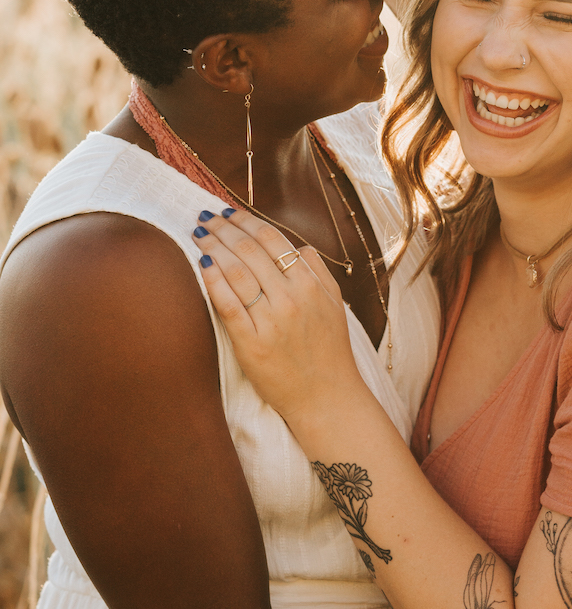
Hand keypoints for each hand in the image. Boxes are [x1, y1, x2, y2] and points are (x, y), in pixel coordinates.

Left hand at [191, 208, 366, 426]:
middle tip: (205, 217)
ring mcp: (271, 320)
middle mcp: (291, 297)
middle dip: (223, 228)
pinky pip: (228, 305)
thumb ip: (319, 272)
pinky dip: (213, 281)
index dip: (246, 221)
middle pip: (249, 250)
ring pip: (237, 272)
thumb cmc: (329, 351)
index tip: (228, 213)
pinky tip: (202, 264)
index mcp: (310, 284)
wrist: (326, 396)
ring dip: (214, 247)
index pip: (272, 240)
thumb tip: (301, 247)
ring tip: (199, 234)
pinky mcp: (252, 343)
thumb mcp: (335, 305)